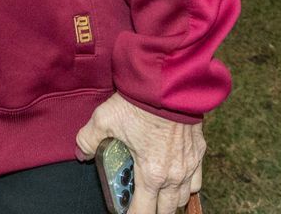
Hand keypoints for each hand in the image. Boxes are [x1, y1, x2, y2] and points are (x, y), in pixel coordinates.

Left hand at [75, 93, 204, 213]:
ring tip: (158, 193)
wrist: (168, 79)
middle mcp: (174, 174)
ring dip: (171, 199)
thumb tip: (81, 153)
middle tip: (140, 203)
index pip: (143, 212)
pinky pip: (197, 179)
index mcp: (152, 173)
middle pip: (168, 210)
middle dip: (153, 210)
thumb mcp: (104, 119)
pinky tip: (176, 177)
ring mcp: (190, 163)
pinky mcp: (199, 150)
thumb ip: (88, 140)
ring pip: (184, 197)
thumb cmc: (138, 102)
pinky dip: (187, 183)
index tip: (125, 212)